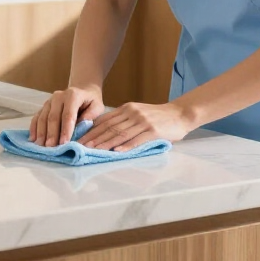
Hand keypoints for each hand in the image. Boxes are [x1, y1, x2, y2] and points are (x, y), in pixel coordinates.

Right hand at [29, 85, 104, 146]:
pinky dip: (34, 128)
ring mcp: (49, 101)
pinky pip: (37, 117)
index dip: (65, 130)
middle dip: (51, 133)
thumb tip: (80, 127)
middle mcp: (59, 96)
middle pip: (53, 117)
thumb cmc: (91, 101)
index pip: (68, 115)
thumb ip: (91, 115)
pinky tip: (33, 139)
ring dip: (41, 132)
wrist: (82, 90)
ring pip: (43, 117)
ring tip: (41, 146)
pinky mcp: (44, 106)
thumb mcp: (97, 106)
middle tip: (50, 147)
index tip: (64, 143)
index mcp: (73, 95)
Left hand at [77, 102, 193, 151]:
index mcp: (127, 109)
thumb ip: (123, 120)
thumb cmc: (158, 117)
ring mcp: (143, 121)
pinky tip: (117, 151)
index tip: (80, 140)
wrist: (180, 114)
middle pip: (110, 127)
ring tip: (94, 151)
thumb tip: (104, 131)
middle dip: (94, 138)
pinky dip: (126, 146)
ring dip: (105, 143)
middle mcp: (133, 113)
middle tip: (81, 147)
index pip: (105, 121)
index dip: (91, 131)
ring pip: (120, 134)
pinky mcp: (153, 131)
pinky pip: (137, 139)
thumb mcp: (137, 113)